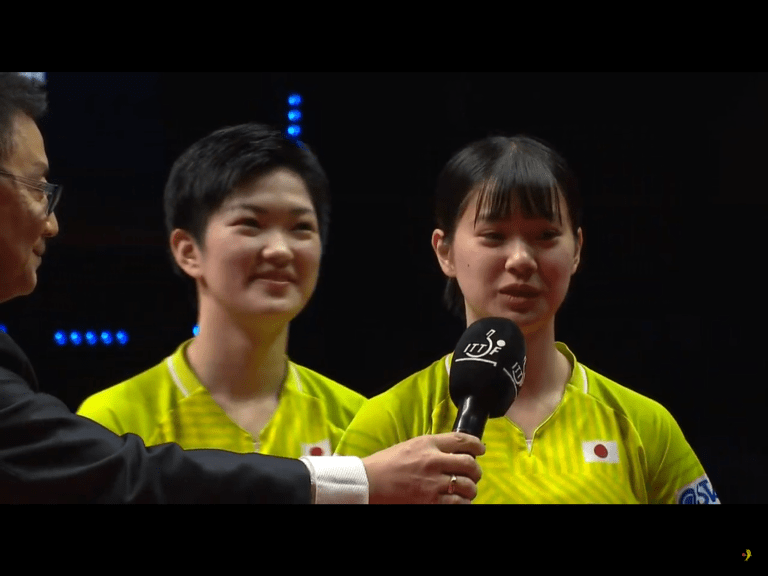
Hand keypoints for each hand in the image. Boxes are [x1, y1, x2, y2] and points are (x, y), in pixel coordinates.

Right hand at [362, 432, 484, 503]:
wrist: (369, 483)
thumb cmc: (386, 464)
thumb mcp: (410, 446)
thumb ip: (431, 447)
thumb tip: (453, 452)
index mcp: (427, 444)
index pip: (461, 440)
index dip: (476, 445)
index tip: (481, 449)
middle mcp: (433, 461)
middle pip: (469, 463)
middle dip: (475, 470)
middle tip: (473, 474)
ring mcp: (432, 483)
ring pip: (467, 486)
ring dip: (470, 489)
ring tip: (465, 490)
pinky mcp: (430, 502)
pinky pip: (457, 503)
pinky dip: (461, 502)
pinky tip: (457, 501)